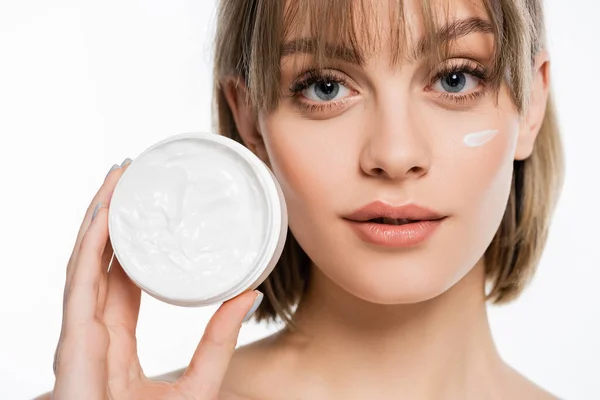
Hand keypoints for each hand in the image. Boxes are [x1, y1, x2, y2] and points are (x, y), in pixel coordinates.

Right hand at [52, 159, 262, 399]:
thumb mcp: (200, 380)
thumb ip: (221, 338)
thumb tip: (252, 293)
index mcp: (119, 338)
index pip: (124, 278)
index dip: (131, 243)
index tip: (148, 210)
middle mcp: (96, 329)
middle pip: (103, 259)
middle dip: (114, 215)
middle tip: (131, 175)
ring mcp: (80, 332)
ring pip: (87, 260)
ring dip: (101, 216)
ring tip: (118, 176)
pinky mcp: (73, 339)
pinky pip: (80, 281)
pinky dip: (90, 243)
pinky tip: (104, 211)